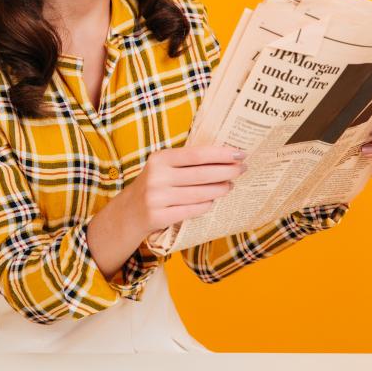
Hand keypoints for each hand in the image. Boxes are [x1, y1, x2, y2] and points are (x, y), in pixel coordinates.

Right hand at [121, 145, 246, 234]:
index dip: (220, 154)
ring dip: (220, 189)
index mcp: (160, 159)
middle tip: (242, 169)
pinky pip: (191, 210)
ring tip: (231, 185)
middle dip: (226, 172)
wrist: (129, 212)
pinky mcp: (159, 216)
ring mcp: (157, 198)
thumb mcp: (163, 167)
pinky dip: (206, 205)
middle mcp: (157, 177)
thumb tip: (223, 157)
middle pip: (201, 174)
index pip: (196, 154)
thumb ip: (186, 161)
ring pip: (199, 194)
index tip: (240, 154)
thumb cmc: (154, 185)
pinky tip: (213, 201)